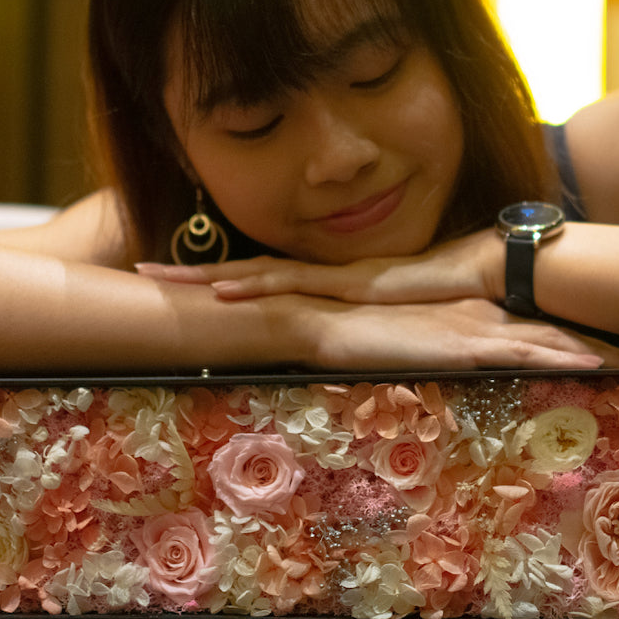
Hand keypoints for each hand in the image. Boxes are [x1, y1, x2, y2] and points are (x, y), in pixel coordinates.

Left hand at [136, 229, 501, 303]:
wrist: (479, 273)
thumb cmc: (439, 298)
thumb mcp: (383, 320)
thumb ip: (355, 329)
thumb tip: (332, 348)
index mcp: (320, 284)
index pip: (258, 280)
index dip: (215, 279)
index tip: (173, 281)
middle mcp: (317, 275)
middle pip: (242, 272)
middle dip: (190, 274)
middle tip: (139, 270)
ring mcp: (329, 276)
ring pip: (255, 273)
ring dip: (205, 277)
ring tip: (158, 278)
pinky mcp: (348, 283)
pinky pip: (293, 283)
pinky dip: (254, 285)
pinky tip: (222, 287)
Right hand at [297, 297, 618, 371]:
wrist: (331, 324)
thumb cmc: (371, 339)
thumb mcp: (424, 348)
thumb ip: (456, 355)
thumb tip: (482, 373)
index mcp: (484, 315)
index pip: (548, 327)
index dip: (594, 336)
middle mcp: (491, 316)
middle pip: (565, 331)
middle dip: (617, 342)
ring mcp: (480, 327)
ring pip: (555, 340)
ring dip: (606, 351)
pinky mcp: (463, 344)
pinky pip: (520, 353)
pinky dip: (559, 359)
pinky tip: (593, 365)